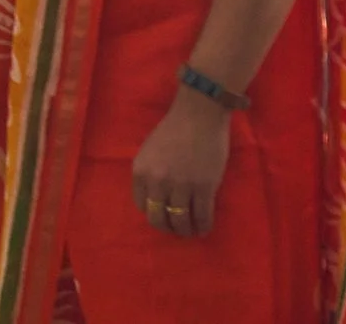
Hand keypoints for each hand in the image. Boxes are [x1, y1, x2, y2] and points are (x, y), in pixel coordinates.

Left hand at [130, 89, 231, 237]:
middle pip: (157, 217)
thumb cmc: (174, 129)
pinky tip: (204, 228)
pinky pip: (202, 216)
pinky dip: (203, 226)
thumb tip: (157, 197)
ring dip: (186, 230)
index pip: (141, 204)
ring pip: (180, 220)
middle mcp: (156, 181)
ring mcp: (180, 186)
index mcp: (140, 171)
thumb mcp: (150, 151)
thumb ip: (150, 173)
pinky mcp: (203, 188)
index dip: (152, 212)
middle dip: (167, 227)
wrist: (199, 115)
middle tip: (176, 229)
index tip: (162, 215)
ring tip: (191, 231)